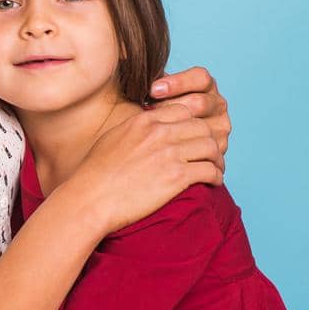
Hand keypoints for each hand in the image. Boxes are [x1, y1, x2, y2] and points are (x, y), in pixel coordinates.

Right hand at [65, 101, 223, 234]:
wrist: (91, 198)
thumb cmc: (95, 174)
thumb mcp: (112, 139)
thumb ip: (134, 130)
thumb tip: (145, 130)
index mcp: (143, 122)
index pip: (182, 111)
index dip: (193, 124)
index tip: (193, 138)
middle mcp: (159, 133)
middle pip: (201, 127)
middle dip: (210, 140)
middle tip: (211, 155)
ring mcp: (169, 154)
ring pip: (211, 147)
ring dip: (217, 158)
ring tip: (215, 168)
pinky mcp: (177, 177)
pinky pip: (210, 170)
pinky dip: (216, 176)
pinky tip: (213, 182)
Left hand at [149, 65, 229, 167]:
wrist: (151, 147)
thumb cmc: (148, 114)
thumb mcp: (149, 92)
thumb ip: (145, 75)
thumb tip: (123, 56)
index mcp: (204, 86)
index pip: (201, 78)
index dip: (178, 82)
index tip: (152, 90)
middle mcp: (216, 104)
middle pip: (201, 102)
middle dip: (172, 107)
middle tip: (148, 113)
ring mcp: (219, 127)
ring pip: (201, 125)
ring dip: (175, 128)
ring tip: (154, 130)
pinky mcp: (219, 148)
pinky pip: (203, 147)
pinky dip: (183, 146)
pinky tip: (165, 146)